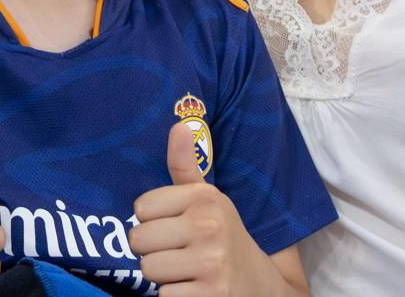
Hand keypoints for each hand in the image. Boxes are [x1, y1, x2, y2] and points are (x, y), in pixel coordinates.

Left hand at [130, 123, 276, 296]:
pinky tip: (194, 291)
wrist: (266, 287)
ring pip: (148, 270)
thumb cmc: (225, 238)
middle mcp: (210, 227)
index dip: (152, 222)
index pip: (141, 207)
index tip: (175, 228)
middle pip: (139, 240)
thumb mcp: (210, 200)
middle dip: (153, 252)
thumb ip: (185, 166)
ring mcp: (212, 264)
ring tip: (186, 273)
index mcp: (206, 198)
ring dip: (163, 277)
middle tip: (179, 254)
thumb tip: (179, 124)